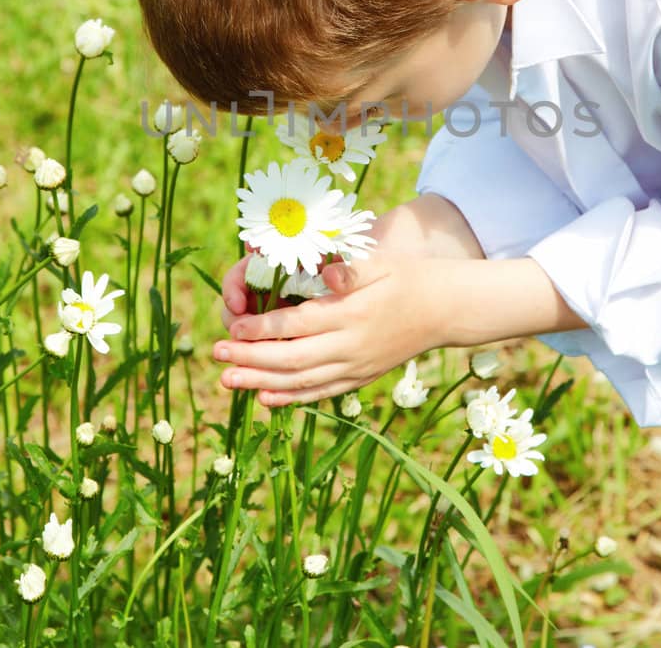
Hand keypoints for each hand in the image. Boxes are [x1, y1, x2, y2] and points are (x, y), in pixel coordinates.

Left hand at [213, 253, 444, 407]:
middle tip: (216, 356)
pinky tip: (265, 398)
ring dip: (261, 382)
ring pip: (302, 382)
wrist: (445, 310)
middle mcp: (352, 347)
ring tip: (228, 380)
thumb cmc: (407, 277)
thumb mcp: (381, 263)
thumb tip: (328, 274)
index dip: (262, 329)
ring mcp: (356, 367)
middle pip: (292, 360)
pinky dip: (291, 398)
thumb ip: (350, 270)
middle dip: (250, 360)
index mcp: (352, 315)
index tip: (233, 327)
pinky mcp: (360, 378)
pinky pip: (321, 393)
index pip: (298, 325)